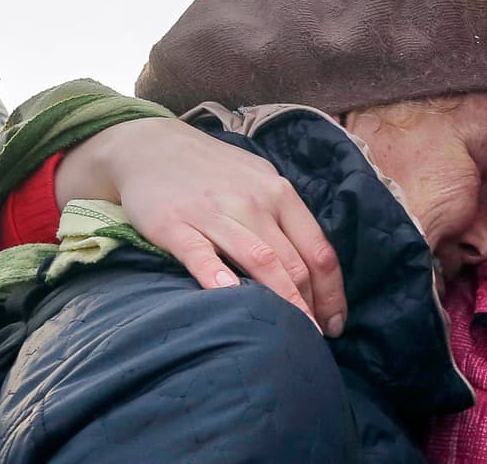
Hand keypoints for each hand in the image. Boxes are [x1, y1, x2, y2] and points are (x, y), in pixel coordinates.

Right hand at [56, 117, 346, 335]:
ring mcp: (215, 212)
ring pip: (260, 260)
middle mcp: (255, 202)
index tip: (336, 322)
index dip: (331, 291)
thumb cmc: (214, 171)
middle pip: (294, 262)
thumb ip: (285, 217)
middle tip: (316, 340)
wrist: (150, 146)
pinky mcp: (175, 223)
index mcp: (280, 194)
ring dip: (281, 300)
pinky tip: (231, 299)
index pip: (318, 249)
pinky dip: (217, 276)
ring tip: (292, 334)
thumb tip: (315, 265)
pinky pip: (200, 253)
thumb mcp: (260, 181)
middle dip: (311, 305)